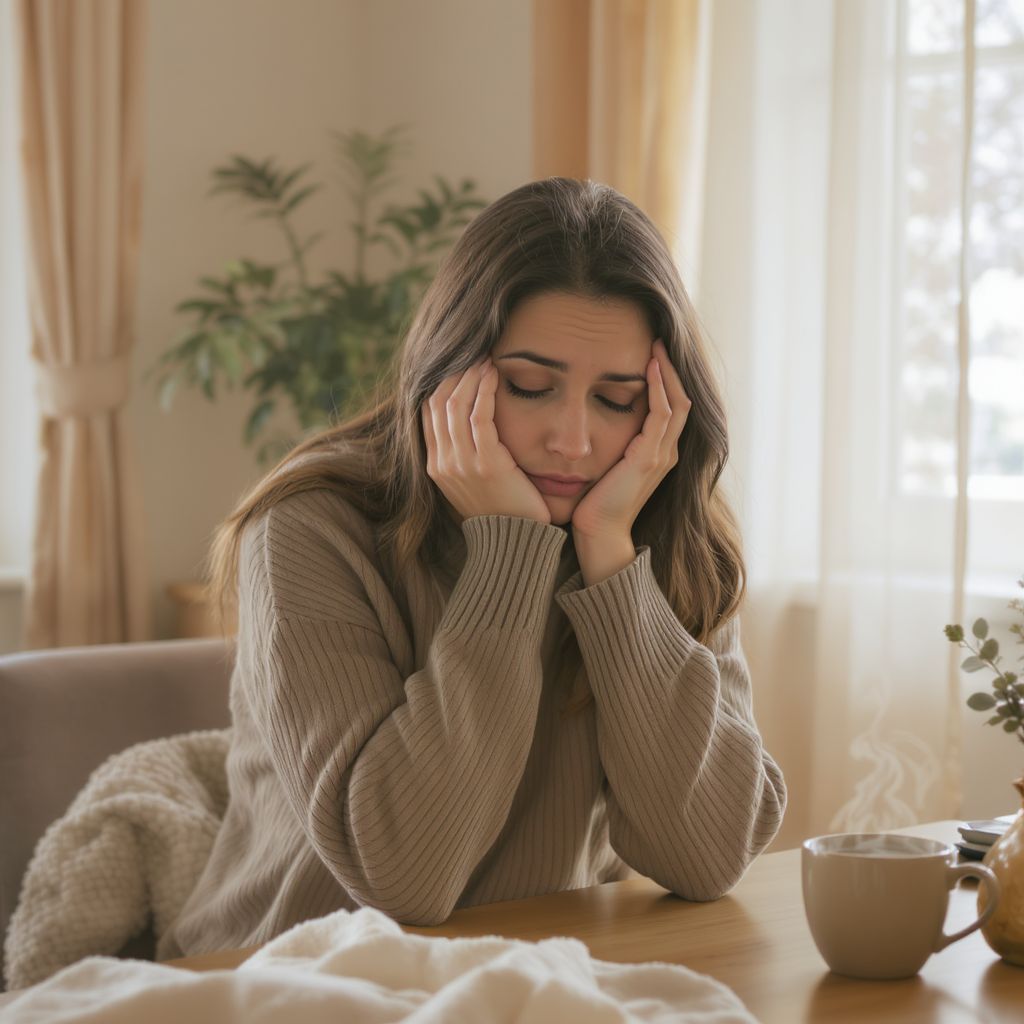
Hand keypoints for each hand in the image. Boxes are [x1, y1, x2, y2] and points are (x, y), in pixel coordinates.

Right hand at [422, 359, 551, 523]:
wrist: (514, 544)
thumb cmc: (502, 511)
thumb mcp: (475, 481)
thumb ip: (467, 454)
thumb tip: (471, 425)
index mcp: (435, 466)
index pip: (428, 413)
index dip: (442, 384)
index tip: (460, 365)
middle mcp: (442, 463)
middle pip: (437, 403)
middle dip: (454, 373)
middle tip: (473, 353)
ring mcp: (460, 464)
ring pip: (455, 405)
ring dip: (470, 376)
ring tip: (485, 358)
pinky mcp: (485, 464)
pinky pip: (478, 416)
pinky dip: (484, 390)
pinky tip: (494, 374)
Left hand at [571, 340, 690, 546]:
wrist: (597, 534)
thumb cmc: (594, 503)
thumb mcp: (606, 465)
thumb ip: (610, 443)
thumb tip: (591, 416)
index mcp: (658, 453)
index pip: (672, 406)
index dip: (666, 378)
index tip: (652, 351)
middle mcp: (666, 453)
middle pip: (681, 400)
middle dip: (672, 369)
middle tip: (660, 339)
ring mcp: (661, 456)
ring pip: (677, 404)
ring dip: (667, 372)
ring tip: (657, 346)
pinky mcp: (648, 460)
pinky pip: (661, 416)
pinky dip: (658, 390)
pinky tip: (648, 369)